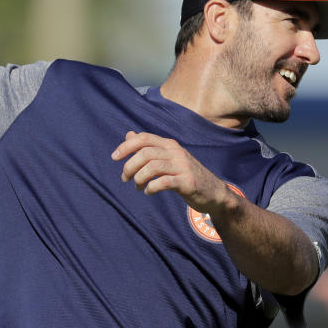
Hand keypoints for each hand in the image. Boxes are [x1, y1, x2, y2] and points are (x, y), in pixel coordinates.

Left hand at [111, 131, 231, 213]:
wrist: (213, 192)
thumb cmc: (186, 175)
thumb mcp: (168, 158)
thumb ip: (149, 147)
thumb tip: (129, 134)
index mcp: (169, 144)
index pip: (144, 138)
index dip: (126, 146)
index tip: (114, 157)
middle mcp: (176, 152)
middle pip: (145, 152)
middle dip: (129, 166)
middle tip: (125, 178)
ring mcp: (182, 166)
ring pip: (152, 167)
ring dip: (139, 178)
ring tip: (138, 187)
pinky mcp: (187, 182)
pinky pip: (163, 182)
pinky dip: (151, 188)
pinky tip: (149, 192)